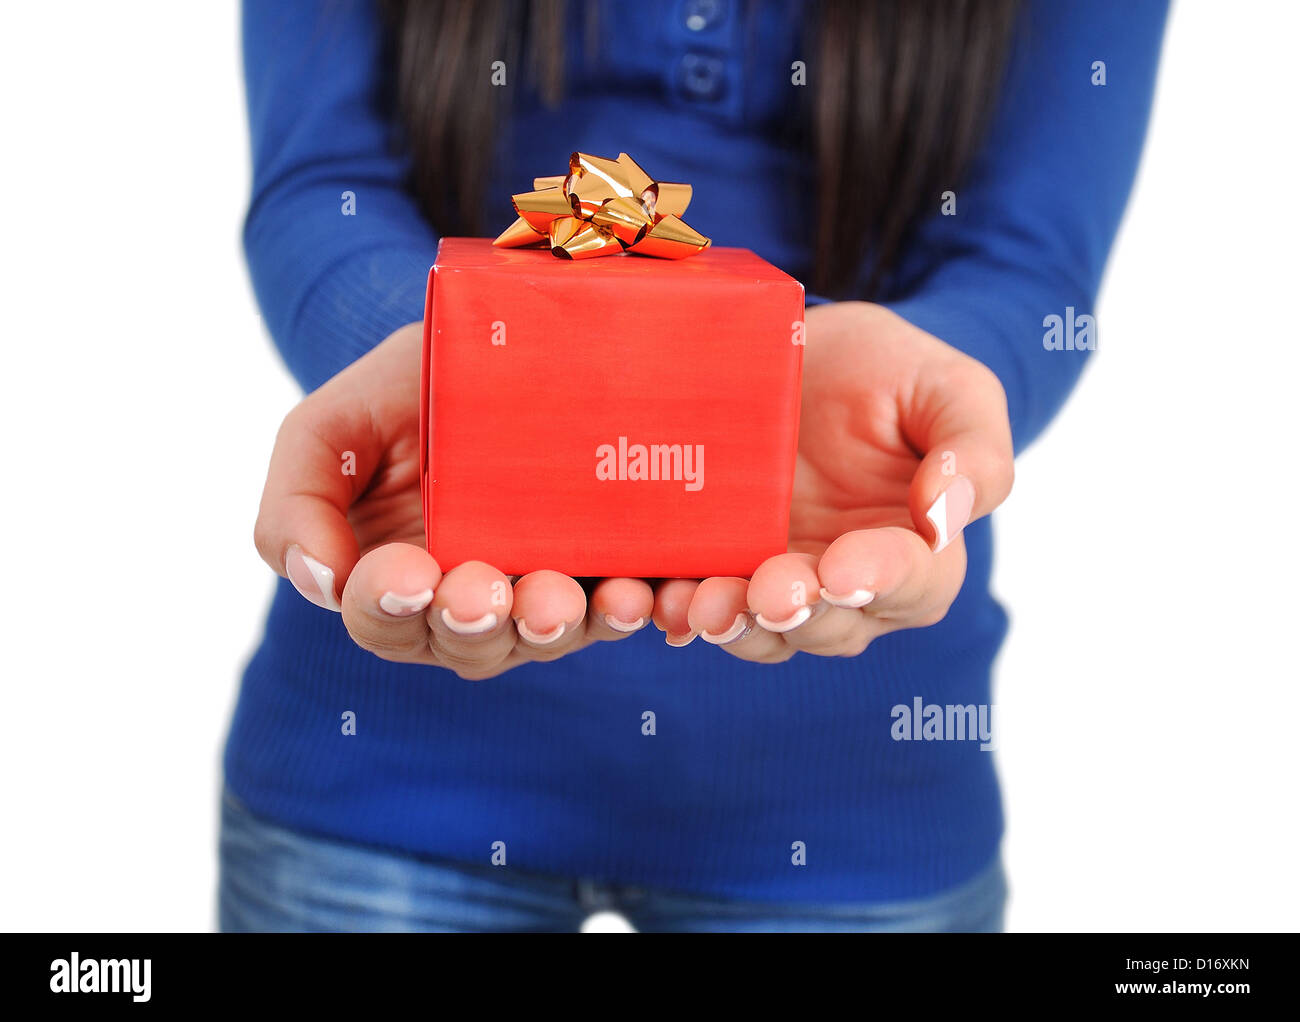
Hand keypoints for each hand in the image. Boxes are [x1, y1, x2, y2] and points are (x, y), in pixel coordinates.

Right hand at [254, 322, 661, 679]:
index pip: (382, 618)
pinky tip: (641, 596)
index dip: (389, 606)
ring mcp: (536, 591)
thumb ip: (296, 502)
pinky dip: (629, 609)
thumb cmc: (398, 393)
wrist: (488, 341)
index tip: (408, 575)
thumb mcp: (327, 430)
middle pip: (467, 643)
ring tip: (562, 601)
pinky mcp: (602, 570)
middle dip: (476, 622)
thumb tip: (318, 582)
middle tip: (484, 592)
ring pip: (543, 636)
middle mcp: (464, 602)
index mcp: (390, 583)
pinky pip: (617, 606)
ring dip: (554, 626)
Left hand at [667, 301, 1014, 661]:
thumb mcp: (951, 388)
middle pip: (830, 625)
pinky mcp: (718, 564)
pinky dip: (676, 608)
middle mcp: (848, 585)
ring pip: (761, 631)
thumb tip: (950, 515)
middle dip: (796, 613)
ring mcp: (777, 580)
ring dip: (732, 624)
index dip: (881, 581)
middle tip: (766, 592)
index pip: (913, 583)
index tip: (844, 570)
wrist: (808, 352)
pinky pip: (697, 602)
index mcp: (920, 552)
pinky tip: (654, 598)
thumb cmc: (893, 374)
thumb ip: (973, 448)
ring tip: (701, 605)